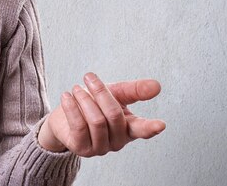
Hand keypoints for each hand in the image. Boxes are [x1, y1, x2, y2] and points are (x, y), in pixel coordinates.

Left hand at [38, 72, 164, 156]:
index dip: (151, 127)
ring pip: (96, 121)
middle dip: (100, 92)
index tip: (160, 124)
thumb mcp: (116, 93)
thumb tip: (156, 86)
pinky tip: (66, 96)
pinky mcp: (82, 148)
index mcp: (129, 127)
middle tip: (88, 77)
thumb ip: (135, 90)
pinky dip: (72, 107)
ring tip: (77, 88)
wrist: (65, 116)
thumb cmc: (94, 104)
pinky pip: (78, 126)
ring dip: (84, 99)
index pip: (142, 129)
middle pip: (114, 115)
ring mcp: (100, 147)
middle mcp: (118, 141)